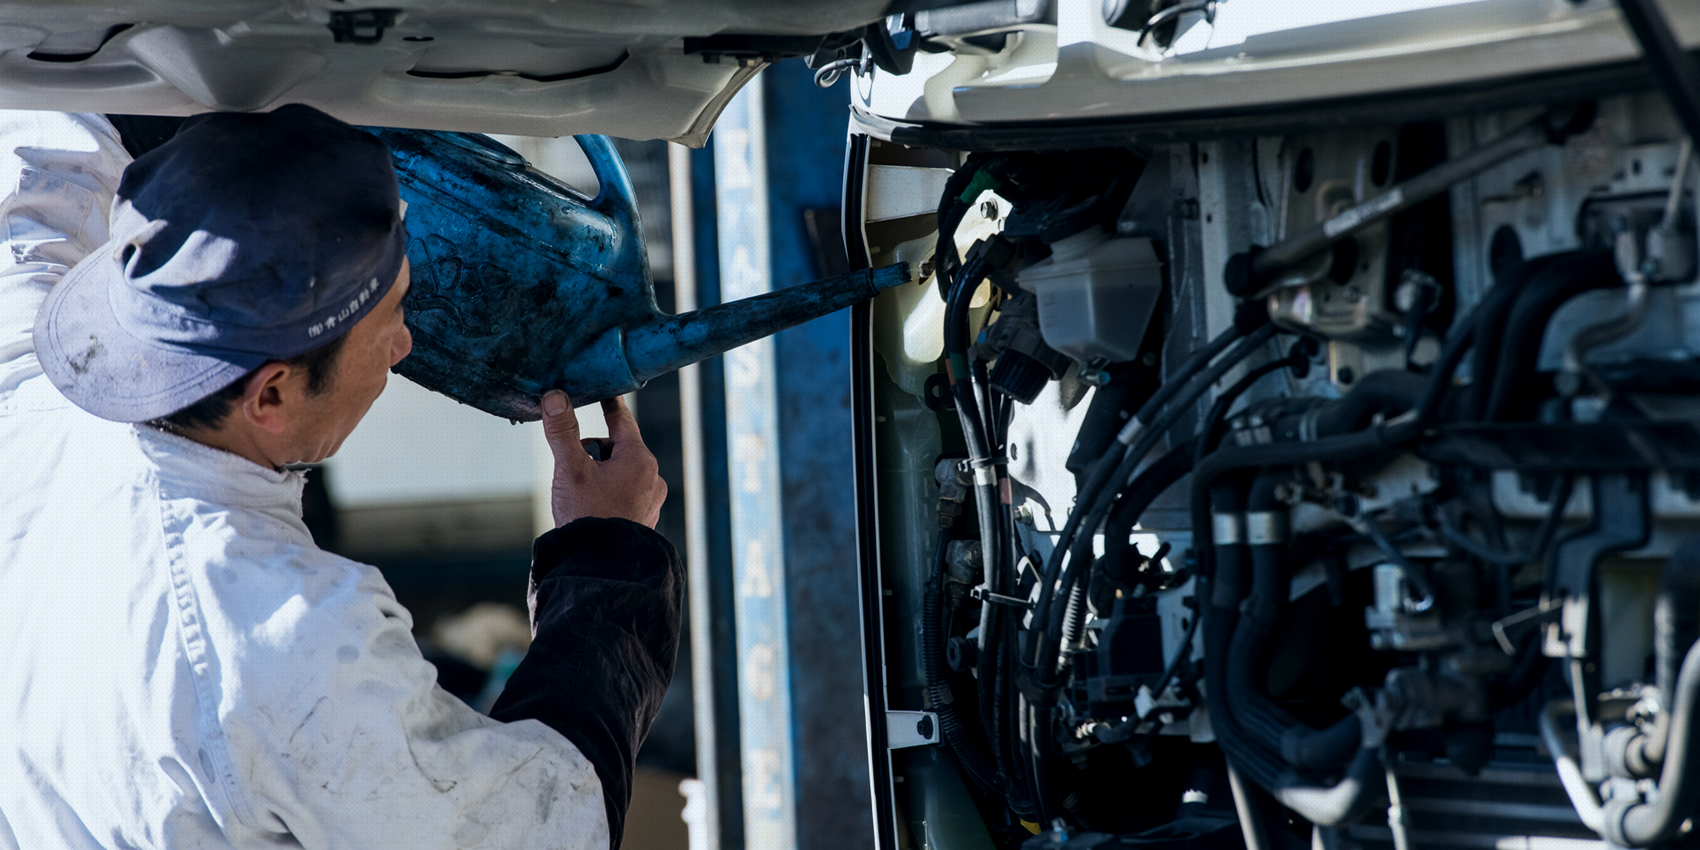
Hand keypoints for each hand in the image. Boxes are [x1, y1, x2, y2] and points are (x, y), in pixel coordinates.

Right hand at [541, 390, 666, 528]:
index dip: (610, 405)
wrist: (601, 568)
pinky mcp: (644, 519)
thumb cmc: (587, 516)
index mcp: (639, 459)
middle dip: (594, 453)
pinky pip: (624, 494)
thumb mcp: (571, 469)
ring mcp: (650, 500)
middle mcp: (652, 477)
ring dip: (599, 475)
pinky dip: (607, 494)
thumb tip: (555, 397)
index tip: (607, 392)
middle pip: (617, 449)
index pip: (622, 420)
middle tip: (573, 471)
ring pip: (619, 473)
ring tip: (580, 496)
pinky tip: (592, 510)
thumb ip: (563, 431)